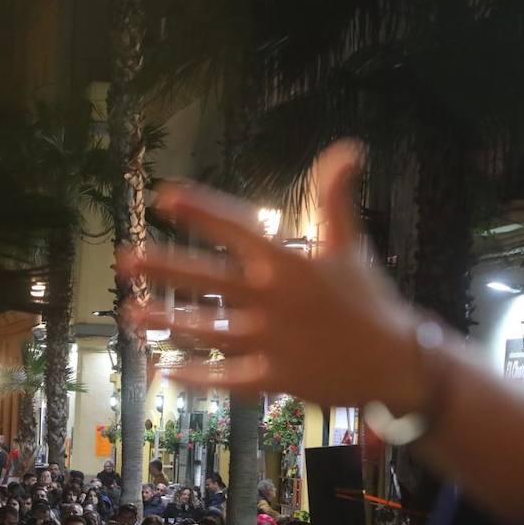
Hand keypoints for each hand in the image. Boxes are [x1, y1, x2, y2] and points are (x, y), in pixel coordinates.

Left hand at [127, 141, 427, 412]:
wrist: (398, 361)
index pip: (236, 227)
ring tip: (131, 314)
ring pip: (207, 328)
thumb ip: (336, 198)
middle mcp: (273, 298)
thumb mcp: (351, 245)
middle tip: (126, 259)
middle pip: (207, 278)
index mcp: (288, 262)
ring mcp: (270, 339)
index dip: (200, 210)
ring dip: (166, 321)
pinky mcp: (274, 376)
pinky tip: (167, 371)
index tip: (165, 196)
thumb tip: (349, 148)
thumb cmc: (370, 301)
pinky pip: (227, 376)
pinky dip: (197, 375)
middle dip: (163, 267)